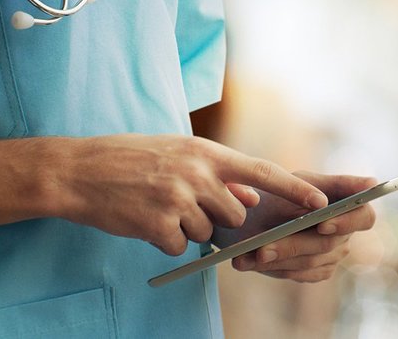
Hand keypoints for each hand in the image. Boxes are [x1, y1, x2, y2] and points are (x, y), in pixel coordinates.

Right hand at [51, 135, 328, 255]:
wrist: (77, 171)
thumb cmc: (129, 159)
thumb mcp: (176, 153)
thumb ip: (215, 173)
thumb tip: (250, 198)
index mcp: (204, 151)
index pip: (262, 171)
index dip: (294, 189)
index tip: (320, 201)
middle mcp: (196, 173)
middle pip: (235, 213)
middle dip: (218, 218)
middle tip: (186, 205)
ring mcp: (177, 199)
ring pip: (205, 232)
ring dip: (187, 228)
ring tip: (156, 206)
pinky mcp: (158, 224)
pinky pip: (178, 245)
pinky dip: (164, 241)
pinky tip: (143, 220)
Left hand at [221, 172, 376, 282]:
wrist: (254, 213)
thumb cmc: (283, 189)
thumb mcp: (302, 181)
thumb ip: (334, 184)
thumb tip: (371, 183)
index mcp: (350, 206)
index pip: (365, 217)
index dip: (346, 222)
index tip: (322, 224)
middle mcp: (346, 233)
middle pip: (328, 244)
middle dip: (294, 245)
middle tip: (264, 248)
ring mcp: (332, 254)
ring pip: (309, 262)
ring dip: (278, 258)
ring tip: (250, 255)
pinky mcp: (316, 271)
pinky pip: (298, 274)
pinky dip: (273, 267)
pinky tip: (249, 262)